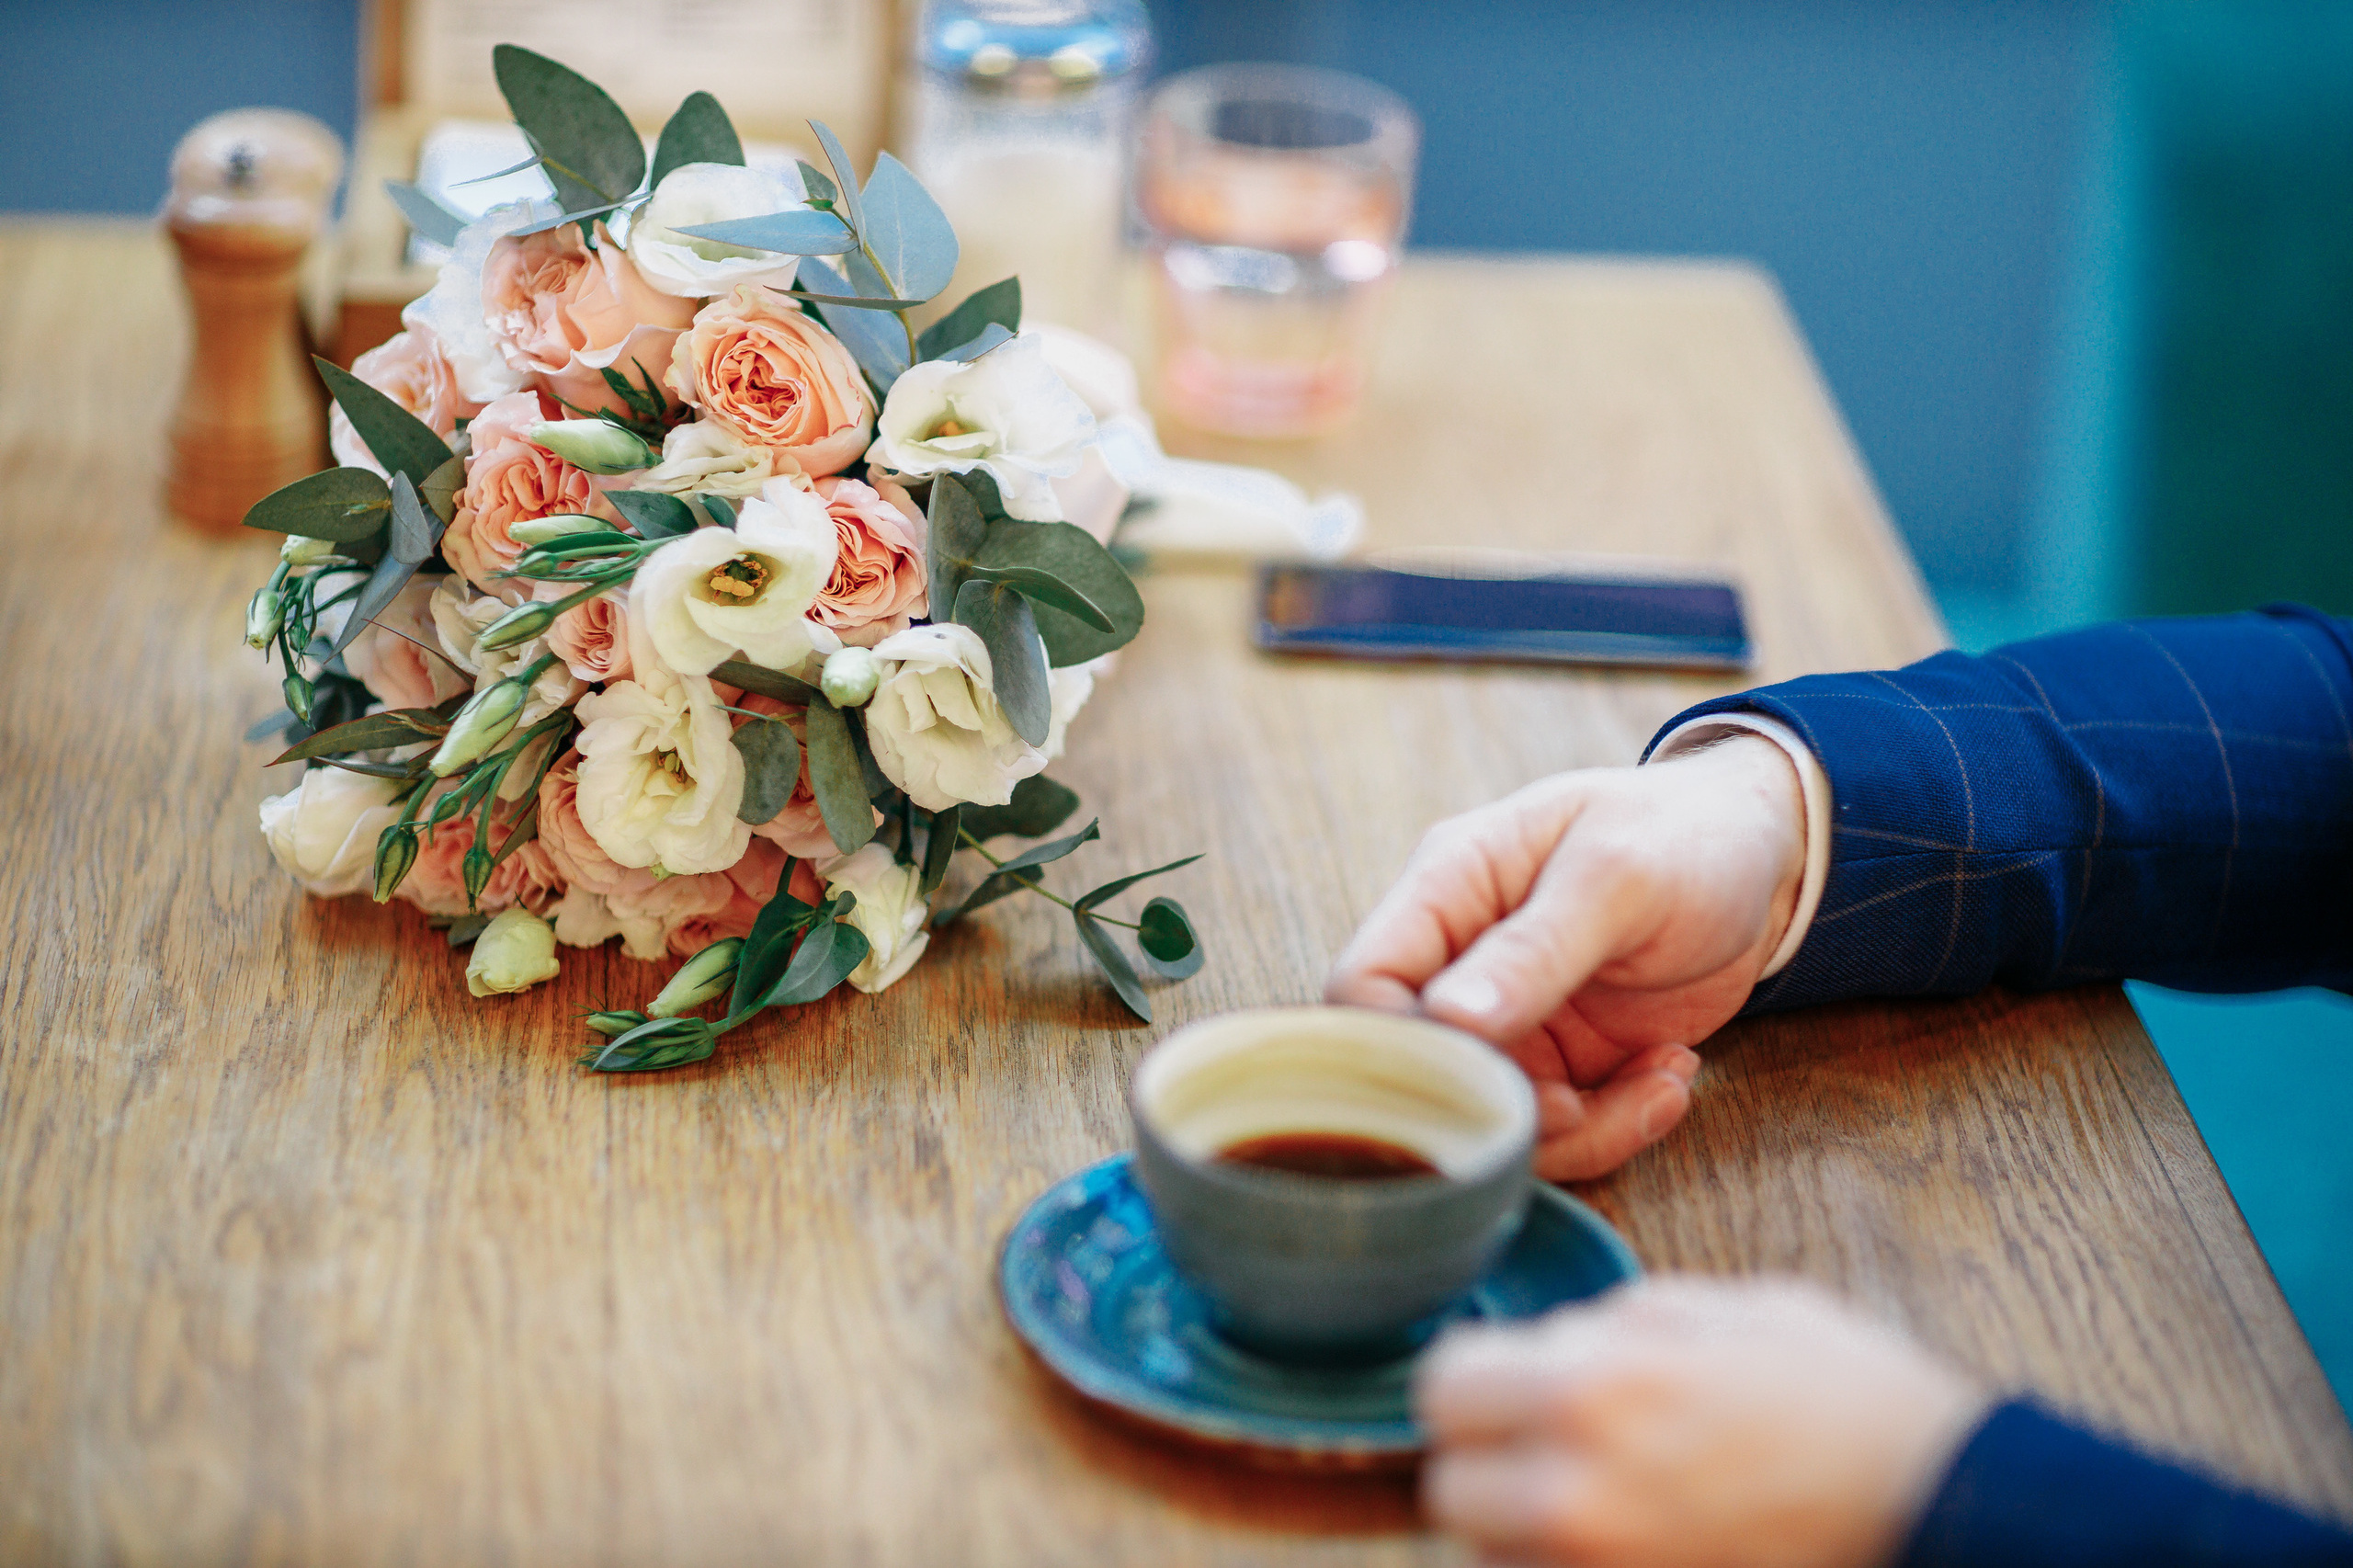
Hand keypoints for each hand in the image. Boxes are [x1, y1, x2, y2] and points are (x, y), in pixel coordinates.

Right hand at [1325, 737, 1806, 1179]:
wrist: (1766, 854)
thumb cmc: (1683, 834)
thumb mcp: (1616, 879)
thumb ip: (1533, 950)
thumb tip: (1450, 1021)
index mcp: (1448, 890)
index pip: (1365, 984)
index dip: (1400, 1047)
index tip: (1484, 1074)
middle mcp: (1464, 961)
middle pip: (1426, 1071)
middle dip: (1503, 1109)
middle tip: (1581, 1104)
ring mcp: (1513, 1018)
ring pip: (1494, 1117)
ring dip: (1580, 1129)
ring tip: (1662, 1080)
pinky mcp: (1564, 1059)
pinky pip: (1562, 1127)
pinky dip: (1618, 1124)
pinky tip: (1672, 1074)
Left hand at [1417, 1277, 1989, 1567]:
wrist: (1948, 1514)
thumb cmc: (1851, 1405)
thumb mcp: (1733, 1311)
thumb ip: (1621, 1322)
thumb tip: (1550, 1342)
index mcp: (1596, 1394)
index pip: (1444, 1390)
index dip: (1479, 1381)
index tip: (1509, 1382)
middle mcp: (1578, 1498)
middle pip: (1450, 1491)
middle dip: (1492, 1461)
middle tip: (1554, 1446)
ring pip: (1495, 1558)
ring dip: (1526, 1529)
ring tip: (1612, 1498)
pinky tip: (1637, 1541)